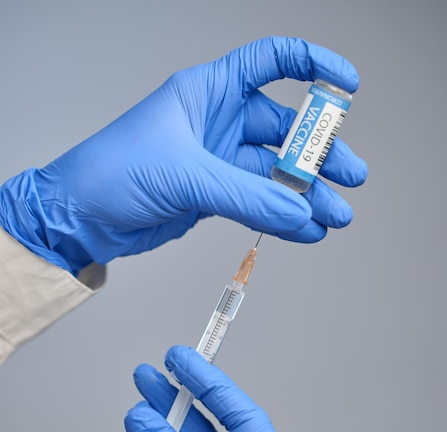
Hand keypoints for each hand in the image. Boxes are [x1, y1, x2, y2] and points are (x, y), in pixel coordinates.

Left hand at [0, 36, 366, 272]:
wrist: (82, 217)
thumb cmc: (112, 171)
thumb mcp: (185, 174)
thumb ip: (247, 195)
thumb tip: (300, 213)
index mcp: (209, 92)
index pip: (271, 61)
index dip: (314, 65)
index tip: (347, 86)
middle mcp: (218, 123)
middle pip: (284, 129)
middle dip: (320, 152)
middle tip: (349, 176)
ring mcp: (218, 161)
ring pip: (275, 173)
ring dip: (306, 194)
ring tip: (334, 215)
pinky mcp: (214, 196)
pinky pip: (259, 203)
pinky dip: (282, 217)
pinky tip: (304, 229)